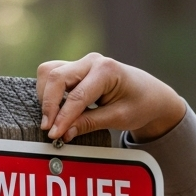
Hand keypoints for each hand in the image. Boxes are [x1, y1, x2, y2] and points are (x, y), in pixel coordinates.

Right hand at [36, 54, 186, 143]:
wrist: (149, 94)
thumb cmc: (140, 103)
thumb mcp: (119, 118)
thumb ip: (90, 123)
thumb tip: (64, 132)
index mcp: (107, 70)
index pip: (77, 95)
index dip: (63, 117)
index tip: (55, 134)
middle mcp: (92, 61)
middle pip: (56, 77)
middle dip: (49, 105)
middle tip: (49, 129)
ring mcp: (82, 62)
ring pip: (49, 72)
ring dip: (46, 96)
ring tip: (51, 119)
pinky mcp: (75, 68)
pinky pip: (52, 74)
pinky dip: (48, 92)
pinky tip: (55, 109)